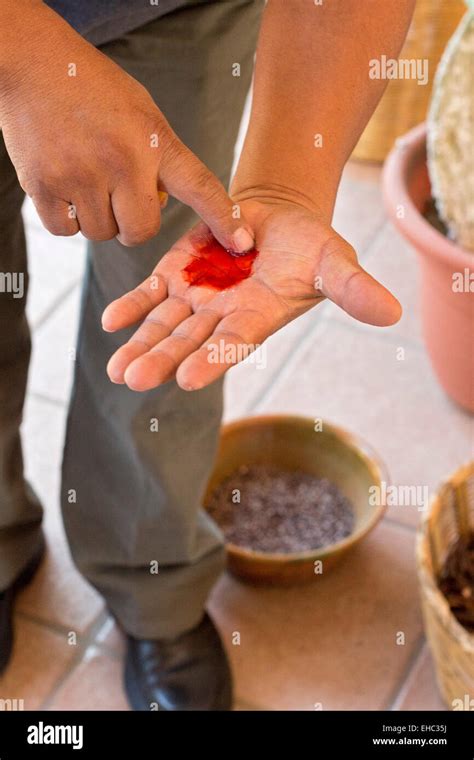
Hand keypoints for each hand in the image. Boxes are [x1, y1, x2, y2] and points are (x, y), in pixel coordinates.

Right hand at [0, 1, 252, 249]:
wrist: (33, 62)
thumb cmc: (93, 89)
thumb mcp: (142, 114)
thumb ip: (158, 160)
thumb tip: (160, 205)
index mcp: (152, 140)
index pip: (200, 186)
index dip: (224, 217)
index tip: (242, 242)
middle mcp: (121, 161)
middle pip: (140, 231)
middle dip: (132, 224)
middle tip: (120, 196)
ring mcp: (80, 174)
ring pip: (101, 233)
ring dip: (97, 218)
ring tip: (87, 179)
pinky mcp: (43, 185)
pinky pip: (65, 230)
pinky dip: (67, 219)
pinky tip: (65, 187)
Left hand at [102, 198, 400, 390]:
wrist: (276, 221)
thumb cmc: (309, 246)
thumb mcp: (333, 262)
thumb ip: (354, 288)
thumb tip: (393, 313)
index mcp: (256, 319)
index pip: (233, 344)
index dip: (212, 359)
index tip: (189, 378)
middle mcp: (221, 317)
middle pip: (188, 342)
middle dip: (162, 360)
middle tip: (135, 379)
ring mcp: (195, 298)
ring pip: (164, 326)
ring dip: (140, 345)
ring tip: (117, 371)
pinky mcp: (176, 275)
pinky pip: (150, 294)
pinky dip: (132, 306)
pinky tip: (111, 322)